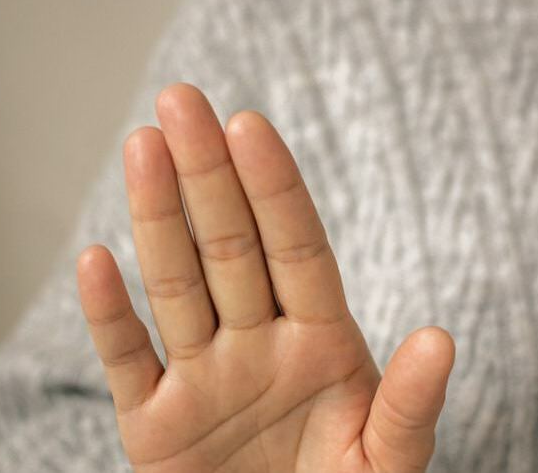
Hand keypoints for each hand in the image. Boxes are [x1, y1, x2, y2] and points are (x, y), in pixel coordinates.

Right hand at [77, 83, 454, 471]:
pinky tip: (96, 260)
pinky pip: (128, 361)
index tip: (250, 125)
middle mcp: (258, 344)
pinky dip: (109, 316)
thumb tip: (441, 340)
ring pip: (177, 284)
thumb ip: (410, 404)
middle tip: (180, 99)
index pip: (295, 247)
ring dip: (157, 218)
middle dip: (207, 174)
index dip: (274, 187)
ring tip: (144, 146)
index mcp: (322, 342)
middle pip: (230, 246)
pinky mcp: (155, 427)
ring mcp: (204, 380)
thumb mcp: (390, 459)